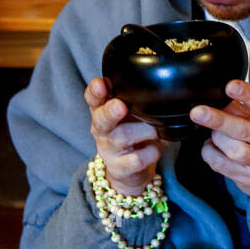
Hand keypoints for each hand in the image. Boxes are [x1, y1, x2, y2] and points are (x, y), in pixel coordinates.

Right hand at [86, 78, 161, 194]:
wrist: (130, 170)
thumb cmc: (134, 134)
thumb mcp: (131, 114)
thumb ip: (135, 98)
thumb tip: (156, 78)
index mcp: (103, 112)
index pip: (93, 98)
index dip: (95, 91)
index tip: (101, 84)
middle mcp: (102, 130)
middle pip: (102, 119)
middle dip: (111, 112)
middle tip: (120, 106)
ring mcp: (109, 150)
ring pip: (124, 137)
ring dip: (145, 131)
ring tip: (156, 130)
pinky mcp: (120, 168)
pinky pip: (137, 159)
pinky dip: (151, 152)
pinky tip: (155, 148)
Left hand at [189, 79, 249, 209]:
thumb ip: (246, 109)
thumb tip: (219, 100)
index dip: (247, 95)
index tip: (230, 86)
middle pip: (243, 130)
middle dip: (218, 120)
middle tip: (198, 112)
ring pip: (232, 149)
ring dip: (216, 138)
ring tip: (215, 133)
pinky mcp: (247, 177)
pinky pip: (219, 163)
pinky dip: (209, 151)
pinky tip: (213, 147)